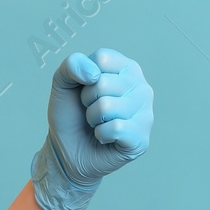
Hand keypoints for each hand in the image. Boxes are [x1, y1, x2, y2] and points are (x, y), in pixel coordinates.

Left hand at [30, 48, 154, 209]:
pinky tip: (105, 138)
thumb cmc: (71, 114)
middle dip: (87, 100)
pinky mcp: (141, 138)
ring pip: (107, 106)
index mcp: (127, 68)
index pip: (102, 59)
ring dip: (92, 118)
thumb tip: (94, 75)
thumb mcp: (63, 83)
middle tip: (91, 111)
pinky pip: (115, 128)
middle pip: (103, 83)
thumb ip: (72, 65)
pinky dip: (101, 135)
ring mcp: (146, 113)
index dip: (84, 76)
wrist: (68, 150)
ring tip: (98, 124)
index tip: (86, 89)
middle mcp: (142, 87)